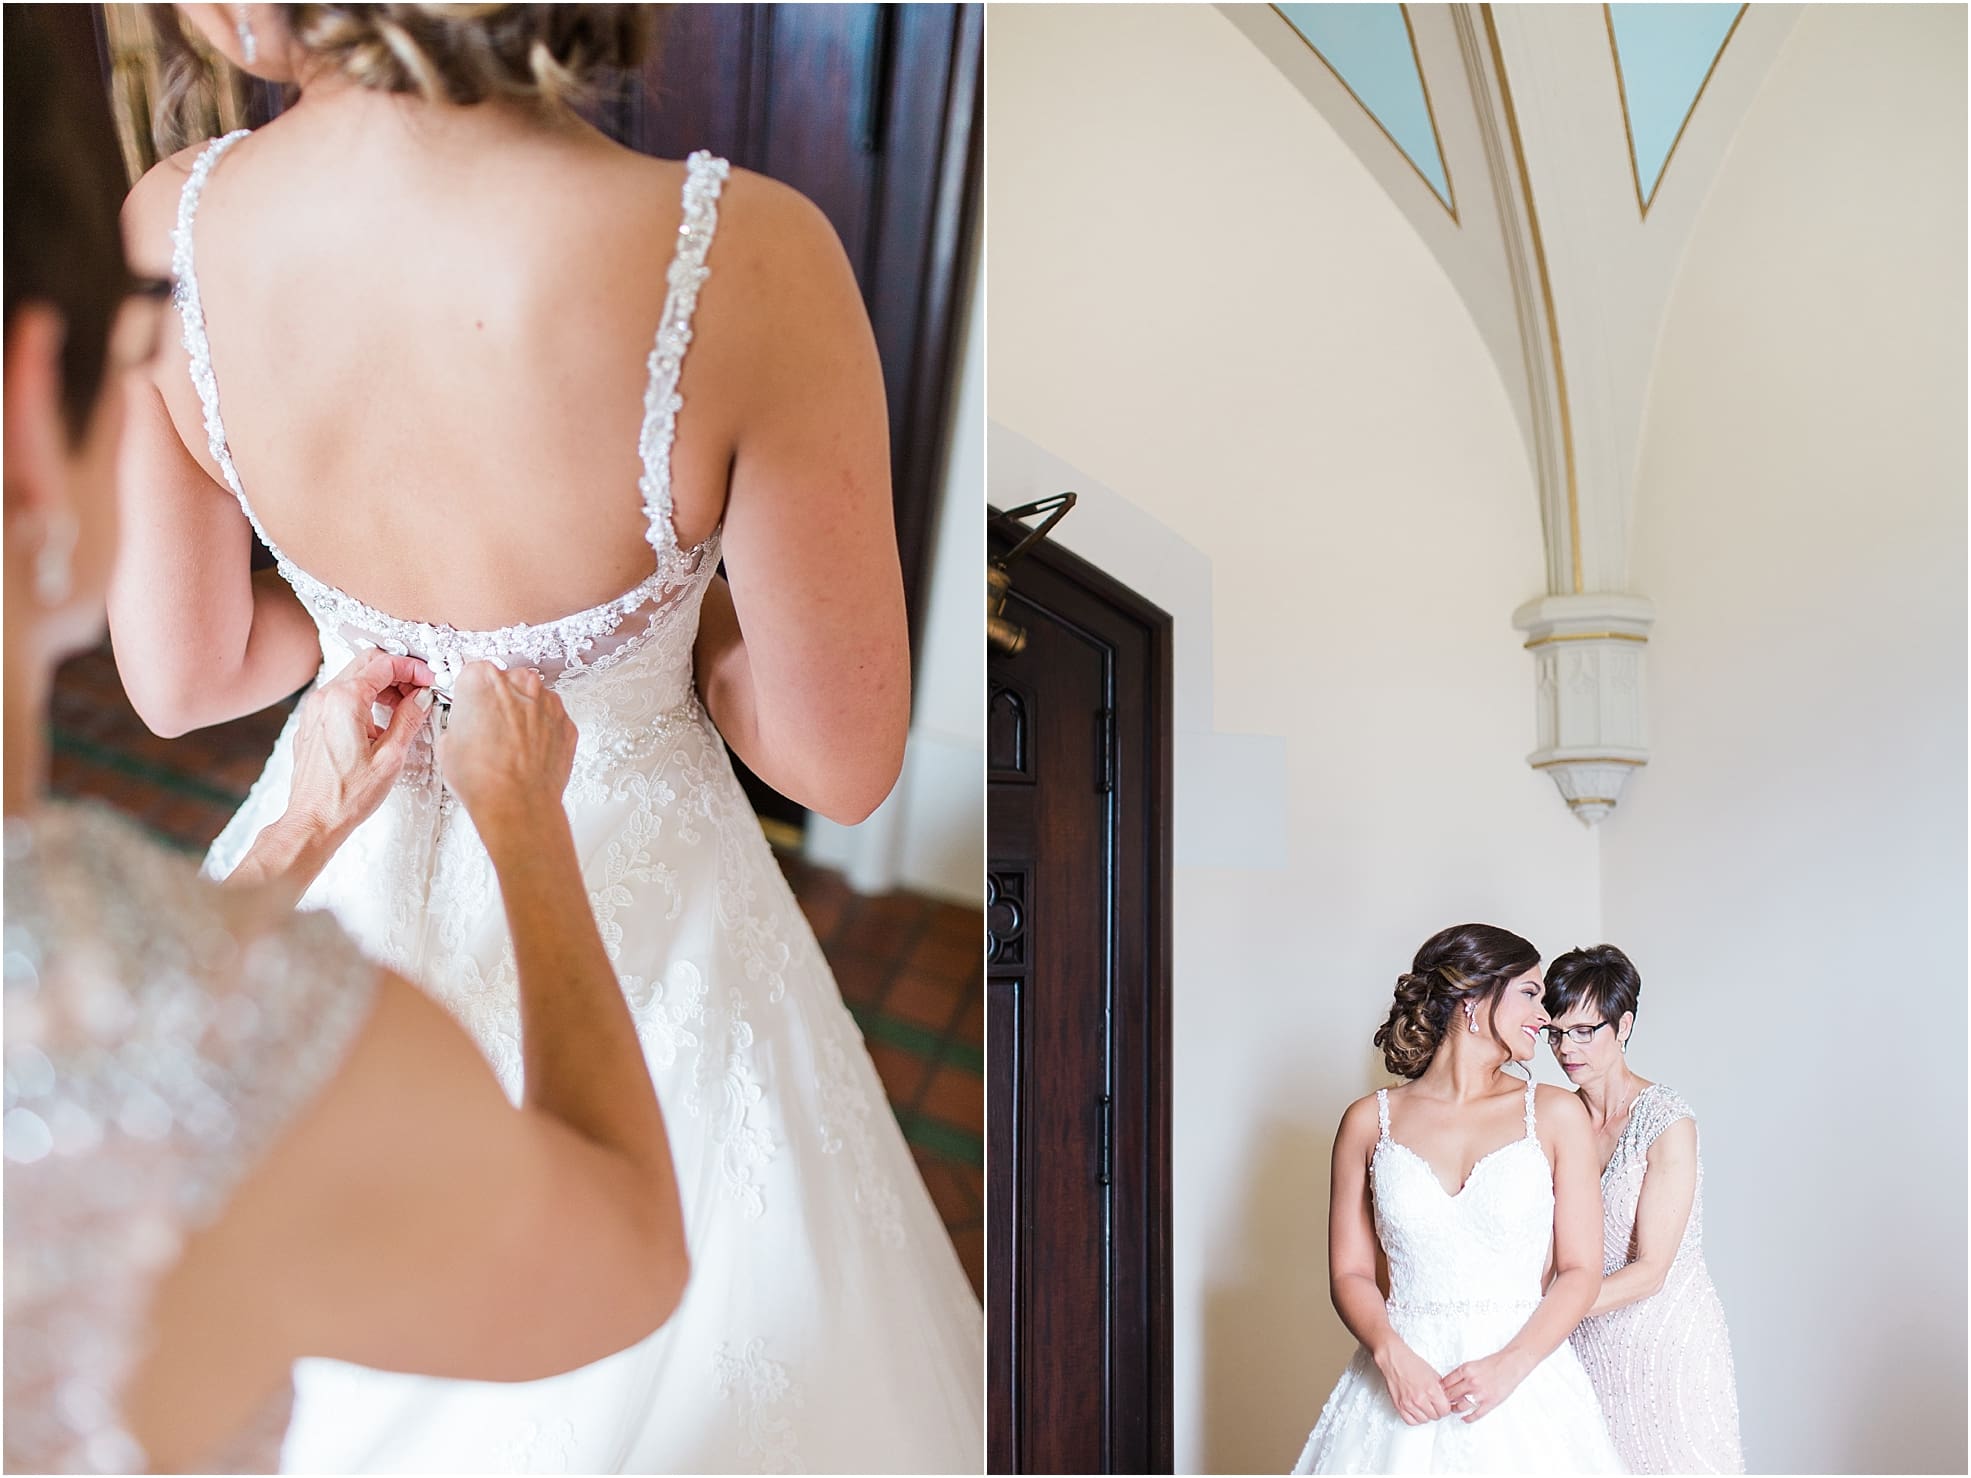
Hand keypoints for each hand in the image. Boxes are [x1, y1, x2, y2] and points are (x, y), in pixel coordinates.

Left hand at [282, 650, 433, 842]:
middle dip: (398, 671)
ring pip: (354, 677)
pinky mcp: (313, 722)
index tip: (429, 679)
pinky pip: (341, 696)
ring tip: (405, 708)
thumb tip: (421, 698)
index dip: (413, 668)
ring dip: (382, 685)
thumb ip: (408, 719)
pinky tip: (381, 722)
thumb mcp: (391, 757)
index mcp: (345, 701)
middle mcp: (325, 698)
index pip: (385, 664)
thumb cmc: (346, 796)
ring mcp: (315, 709)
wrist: (314, 820)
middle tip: (420, 689)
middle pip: (367, 662)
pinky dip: (365, 698)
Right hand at [435, 662, 576, 836]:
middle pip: (506, 683)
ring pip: (532, 700)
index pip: (473, 674)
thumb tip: (465, 728)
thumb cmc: (483, 777)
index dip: (470, 695)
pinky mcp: (566, 723)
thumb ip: (460, 722)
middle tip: (488, 731)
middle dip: (498, 703)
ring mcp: (548, 702)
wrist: (517, 803)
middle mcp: (519, 683)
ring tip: (508, 747)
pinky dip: (542, 733)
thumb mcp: (448, 744)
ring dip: (522, 717)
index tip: (470, 707)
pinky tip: (527, 754)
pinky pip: (551, 721)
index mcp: (483, 679)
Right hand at [1372, 1339, 1451, 1425]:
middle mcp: (1420, 1399)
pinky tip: (1416, 1411)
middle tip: (1433, 1404)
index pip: (1445, 1410)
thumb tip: (1450, 1400)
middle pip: (1436, 1416)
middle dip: (1436, 1411)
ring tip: (1424, 1406)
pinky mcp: (1399, 1406)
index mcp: (1431, 1390)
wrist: (1394, 1359)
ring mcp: (1409, 1404)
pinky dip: (1415, 1418)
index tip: (1443, 1404)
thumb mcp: (1433, 1374)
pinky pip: (1411, 1421)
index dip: (1445, 1407)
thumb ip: (1442, 1389)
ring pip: (1424, 1420)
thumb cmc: (1412, 1363)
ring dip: (1426, 1415)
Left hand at [1442, 1347, 1534, 1422]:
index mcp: (1465, 1370)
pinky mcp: (1489, 1403)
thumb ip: (1460, 1373)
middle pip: (1451, 1395)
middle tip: (1442, 1402)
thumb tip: (1448, 1383)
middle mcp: (1471, 1382)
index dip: (1440, 1389)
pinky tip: (1464, 1418)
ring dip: (1454, 1409)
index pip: (1446, 1382)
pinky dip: (1468, 1418)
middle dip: (1445, 1399)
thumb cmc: (1492, 1364)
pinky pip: (1475, 1414)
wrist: (1510, 1365)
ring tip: (1453, 1409)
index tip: (1437, 1392)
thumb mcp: (1472, 1364)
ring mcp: (1480, 1394)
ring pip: (1460, 1406)